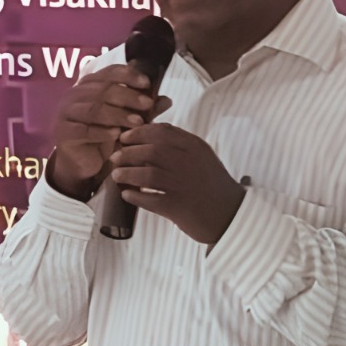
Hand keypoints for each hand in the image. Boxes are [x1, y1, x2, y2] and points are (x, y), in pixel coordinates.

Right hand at [47, 65, 169, 197]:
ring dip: (118, 114)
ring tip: (137, 122)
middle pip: (102, 90)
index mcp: (88, 86)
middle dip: (128, 96)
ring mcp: (66, 113)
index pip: (108, 72)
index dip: (128, 75)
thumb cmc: (102, 136)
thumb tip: (167, 100)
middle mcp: (74, 95)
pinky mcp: (63, 133)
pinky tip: (116, 135)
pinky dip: (102, 132)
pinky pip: (84, 130)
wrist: (80, 161)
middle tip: (148, 105)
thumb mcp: (124, 121)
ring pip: (94, 109)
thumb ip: (142, 110)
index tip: (146, 83)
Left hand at [109, 122, 244, 243]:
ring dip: (127, 174)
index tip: (124, 137)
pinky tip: (126, 194)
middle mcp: (190, 164)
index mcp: (195, 147)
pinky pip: (150, 199)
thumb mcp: (199, 156)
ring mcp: (184, 186)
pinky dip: (134, 196)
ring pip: (148, 175)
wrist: (230, 214)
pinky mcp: (178, 207)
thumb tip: (145, 131)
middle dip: (127, 153)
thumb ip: (177, 143)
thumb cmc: (209, 183)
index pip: (162, 132)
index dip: (138, 133)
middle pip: (151, 151)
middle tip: (115, 158)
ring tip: (116, 175)